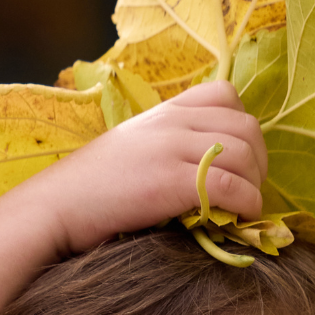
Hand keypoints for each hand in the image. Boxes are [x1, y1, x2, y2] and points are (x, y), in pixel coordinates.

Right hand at [24, 81, 266, 258]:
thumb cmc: (88, 191)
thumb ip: (163, 148)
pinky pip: (230, 186)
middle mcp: (173, 122)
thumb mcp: (130, 151)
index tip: (238, 161)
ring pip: (245, 154)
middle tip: (249, 191)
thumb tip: (195, 170)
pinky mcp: (171, 181)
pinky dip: (246, 204)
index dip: (244, 127)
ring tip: (243, 210)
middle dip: (260, 162)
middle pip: (247, 126)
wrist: (55, 208)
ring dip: (255, 186)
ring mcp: (172, 148)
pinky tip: (239, 220)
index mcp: (164, 111)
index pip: (226, 94)